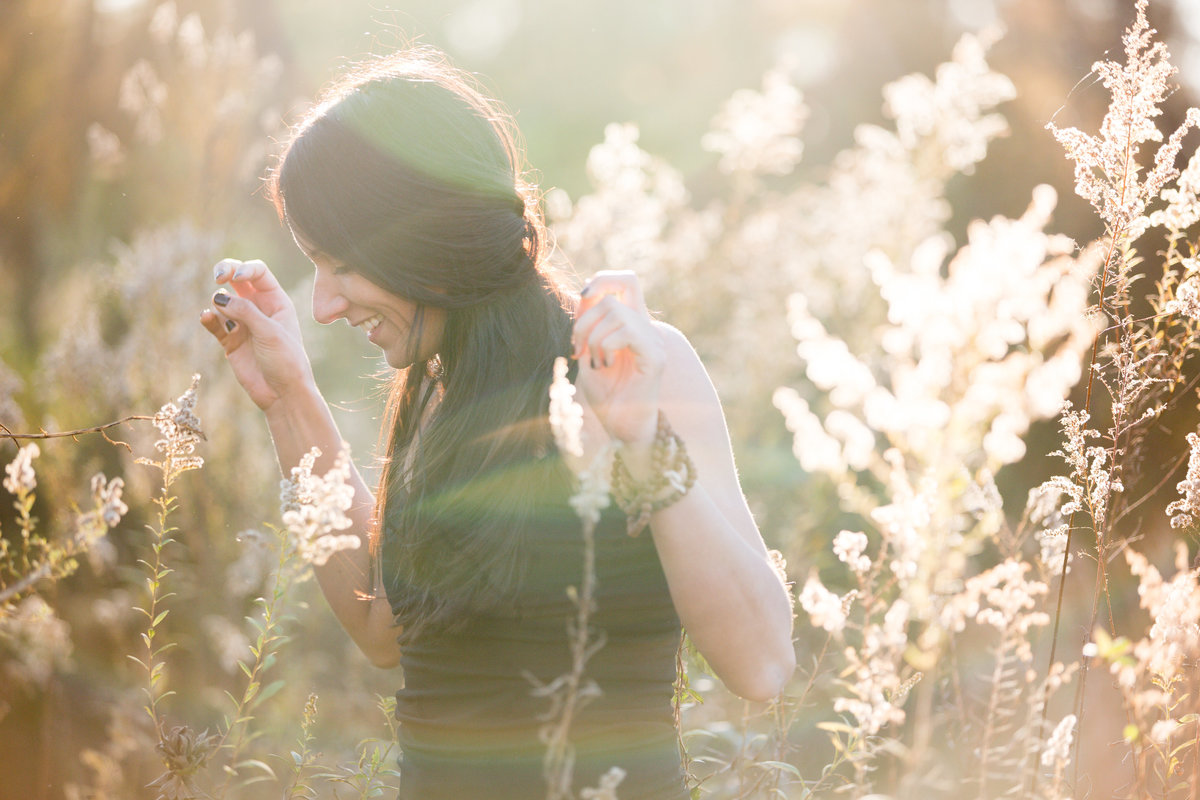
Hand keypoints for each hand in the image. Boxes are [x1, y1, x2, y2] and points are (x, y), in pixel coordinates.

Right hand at [200, 258, 314, 411]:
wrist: (282, 394)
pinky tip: (206, 319)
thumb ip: (245, 312)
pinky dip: (208, 319)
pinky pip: (214, 323)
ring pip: (222, 301)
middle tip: (218, 277)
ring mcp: (243, 324)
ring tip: (227, 323)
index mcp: (276, 301)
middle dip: (226, 272)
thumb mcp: (270, 333)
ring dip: (219, 304)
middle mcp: (259, 308)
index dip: (244, 269)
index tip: (235, 278)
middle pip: (237, 279)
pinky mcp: (230, 340)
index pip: (258, 273)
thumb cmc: (286, 361)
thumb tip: (218, 297)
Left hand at [571, 270, 663, 446]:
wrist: (624, 431)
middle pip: (615, 292)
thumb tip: (583, 294)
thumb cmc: (608, 399)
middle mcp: (646, 328)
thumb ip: (587, 327)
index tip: (580, 305)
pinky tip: (605, 366)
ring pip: (616, 311)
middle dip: (585, 317)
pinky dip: (606, 346)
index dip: (600, 281)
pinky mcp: (655, 356)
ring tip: (595, 363)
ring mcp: (653, 340)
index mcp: (631, 325)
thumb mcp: (588, 356)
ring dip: (593, 337)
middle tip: (579, 348)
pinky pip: (626, 332)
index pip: (624, 282)